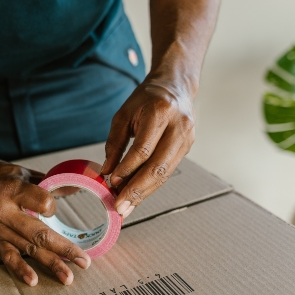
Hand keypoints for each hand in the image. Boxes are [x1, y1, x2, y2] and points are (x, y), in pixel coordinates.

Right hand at [0, 158, 90, 285]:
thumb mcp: (24, 172)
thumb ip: (48, 183)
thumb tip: (74, 191)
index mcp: (13, 189)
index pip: (42, 203)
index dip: (53, 206)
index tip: (54, 205)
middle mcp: (5, 212)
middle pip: (39, 234)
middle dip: (64, 249)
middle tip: (84, 261)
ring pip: (28, 249)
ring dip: (50, 264)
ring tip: (67, 277)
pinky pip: (9, 256)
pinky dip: (21, 270)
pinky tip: (33, 280)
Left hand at [101, 80, 195, 217]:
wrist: (175, 87)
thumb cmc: (146, 99)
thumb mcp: (124, 114)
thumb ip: (115, 143)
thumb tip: (106, 172)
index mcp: (161, 112)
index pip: (144, 148)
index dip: (127, 168)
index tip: (112, 182)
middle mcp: (179, 126)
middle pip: (158, 166)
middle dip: (137, 190)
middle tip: (120, 207)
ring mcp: (186, 139)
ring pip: (164, 174)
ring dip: (144, 193)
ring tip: (126, 207)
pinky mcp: (187, 148)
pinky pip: (167, 171)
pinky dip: (151, 185)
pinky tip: (137, 195)